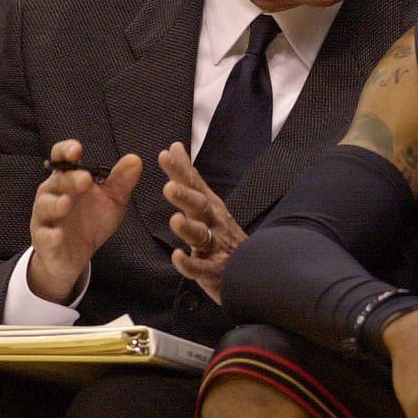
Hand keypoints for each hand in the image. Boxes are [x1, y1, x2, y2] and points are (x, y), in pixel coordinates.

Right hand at [29, 139, 141, 302]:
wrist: (76, 256)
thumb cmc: (92, 220)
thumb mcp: (112, 199)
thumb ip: (121, 180)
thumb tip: (135, 159)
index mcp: (68, 179)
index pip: (61, 158)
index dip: (65, 151)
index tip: (77, 150)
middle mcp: (52, 194)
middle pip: (57, 181)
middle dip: (69, 179)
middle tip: (85, 180)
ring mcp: (45, 218)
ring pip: (44, 207)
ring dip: (55, 205)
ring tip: (66, 204)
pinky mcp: (44, 241)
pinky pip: (43, 237)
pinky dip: (49, 236)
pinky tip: (58, 235)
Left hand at [160, 141, 246, 303]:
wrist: (251, 270)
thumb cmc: (222, 234)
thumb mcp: (206, 201)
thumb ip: (189, 176)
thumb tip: (175, 147)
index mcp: (210, 206)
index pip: (193, 184)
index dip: (180, 170)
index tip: (165, 155)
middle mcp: (214, 222)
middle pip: (200, 206)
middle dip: (185, 196)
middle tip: (169, 186)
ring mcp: (217, 246)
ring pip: (202, 235)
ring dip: (189, 228)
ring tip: (176, 220)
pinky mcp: (215, 270)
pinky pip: (201, 268)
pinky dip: (190, 263)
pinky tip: (177, 257)